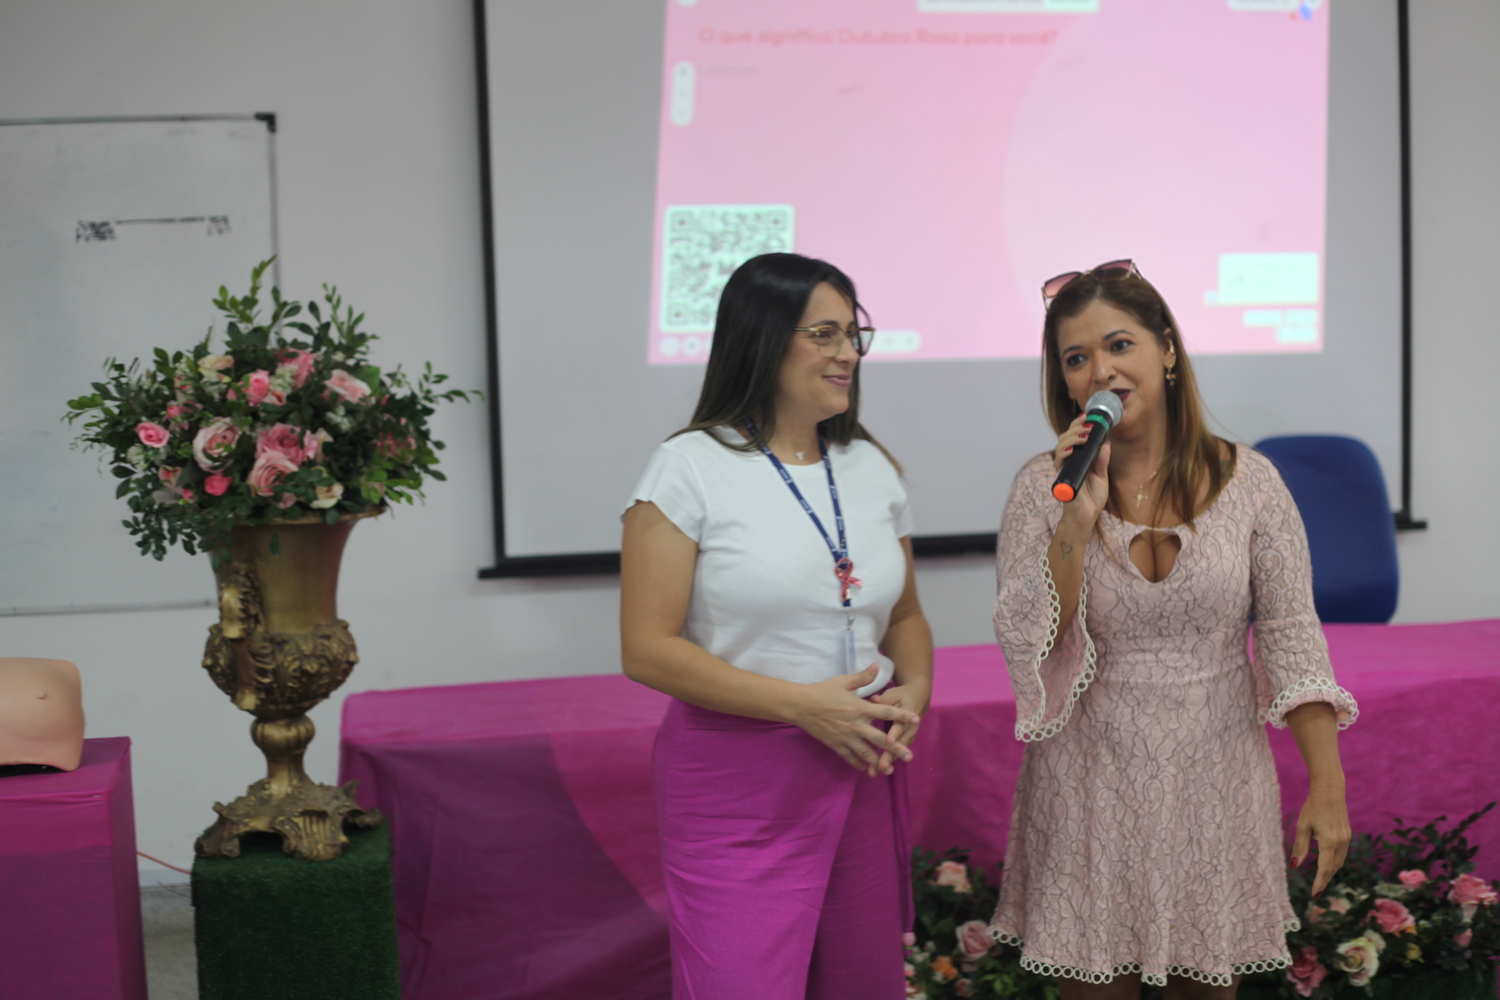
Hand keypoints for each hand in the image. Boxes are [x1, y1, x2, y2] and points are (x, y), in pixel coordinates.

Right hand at [791, 665, 919, 774]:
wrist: (800, 705)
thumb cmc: (822, 691)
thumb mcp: (843, 681)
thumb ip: (862, 677)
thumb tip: (877, 666)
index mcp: (860, 708)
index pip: (886, 712)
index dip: (902, 716)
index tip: (916, 719)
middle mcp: (855, 725)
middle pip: (881, 739)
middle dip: (896, 748)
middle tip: (910, 756)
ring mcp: (845, 737)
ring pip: (866, 753)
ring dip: (879, 762)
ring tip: (890, 770)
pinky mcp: (835, 744)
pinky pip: (850, 757)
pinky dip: (859, 764)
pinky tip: (867, 769)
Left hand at [869, 680, 930, 775]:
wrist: (918, 698)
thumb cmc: (901, 695)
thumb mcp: (893, 694)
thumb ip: (883, 699)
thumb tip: (873, 699)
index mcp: (908, 713)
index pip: (901, 724)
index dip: (895, 733)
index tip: (889, 741)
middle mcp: (911, 727)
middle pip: (900, 742)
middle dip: (891, 754)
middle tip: (881, 765)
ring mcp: (909, 735)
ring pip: (899, 750)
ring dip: (888, 761)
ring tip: (876, 771)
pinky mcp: (906, 740)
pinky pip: (897, 752)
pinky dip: (888, 760)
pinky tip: (876, 769)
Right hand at [1053, 415, 1110, 528]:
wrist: (1086, 517)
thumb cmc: (1092, 498)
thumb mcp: (1102, 476)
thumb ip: (1102, 461)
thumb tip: (1106, 443)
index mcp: (1078, 458)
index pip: (1074, 437)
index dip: (1078, 425)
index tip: (1088, 416)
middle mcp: (1069, 461)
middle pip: (1065, 437)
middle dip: (1076, 428)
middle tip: (1088, 425)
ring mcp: (1064, 468)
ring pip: (1060, 445)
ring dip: (1072, 438)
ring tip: (1084, 436)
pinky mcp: (1061, 477)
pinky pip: (1058, 462)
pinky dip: (1064, 453)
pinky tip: (1072, 450)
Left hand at [1292, 780, 1350, 896]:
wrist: (1331, 791)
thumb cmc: (1312, 807)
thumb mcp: (1302, 826)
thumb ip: (1300, 846)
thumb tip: (1295, 865)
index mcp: (1329, 840)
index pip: (1325, 868)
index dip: (1319, 882)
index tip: (1315, 894)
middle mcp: (1341, 842)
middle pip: (1333, 868)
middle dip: (1325, 880)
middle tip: (1316, 891)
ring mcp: (1347, 839)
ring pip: (1339, 862)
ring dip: (1330, 872)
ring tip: (1320, 881)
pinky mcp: (1348, 835)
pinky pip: (1342, 854)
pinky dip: (1335, 862)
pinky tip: (1327, 864)